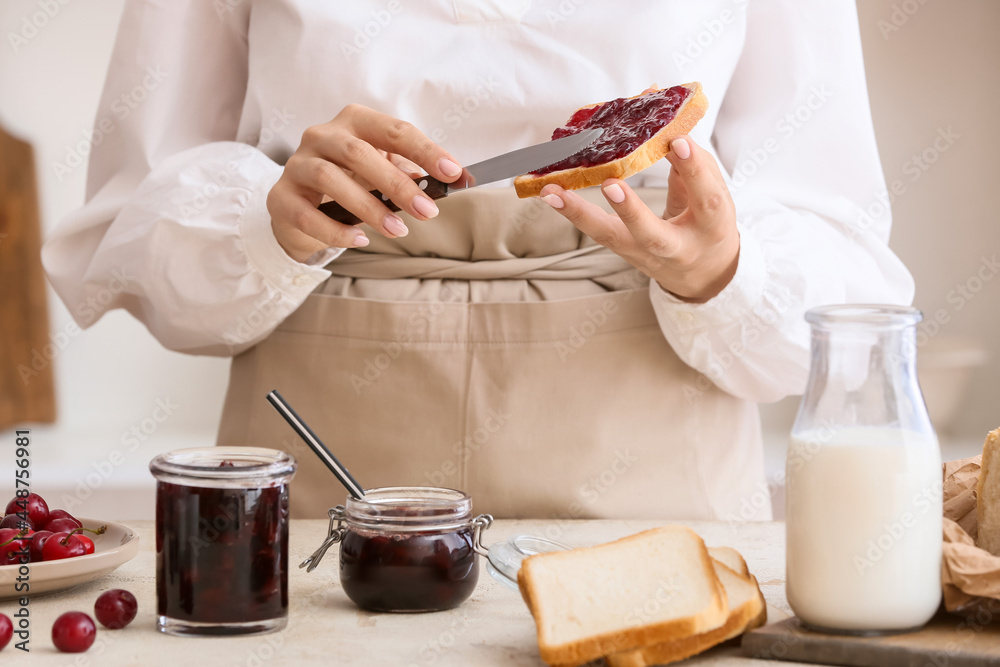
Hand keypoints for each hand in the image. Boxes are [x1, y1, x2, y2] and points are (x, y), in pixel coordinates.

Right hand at [266, 104, 463, 261]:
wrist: (300, 210)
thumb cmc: (349, 184)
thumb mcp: (381, 174)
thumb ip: (411, 173)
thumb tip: (452, 178)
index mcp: (353, 122)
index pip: (393, 130)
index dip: (425, 151)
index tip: (453, 173)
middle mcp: (321, 136)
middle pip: (359, 152)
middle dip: (398, 183)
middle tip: (427, 211)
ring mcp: (297, 164)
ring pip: (330, 178)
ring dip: (369, 207)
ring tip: (398, 230)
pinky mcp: (281, 197)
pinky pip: (307, 214)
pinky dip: (336, 230)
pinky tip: (359, 239)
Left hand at [540, 136, 738, 302]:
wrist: (703, 273)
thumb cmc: (708, 222)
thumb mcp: (713, 194)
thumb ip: (693, 160)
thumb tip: (664, 114)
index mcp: (712, 226)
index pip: (708, 199)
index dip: (695, 170)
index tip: (676, 141)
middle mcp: (678, 248)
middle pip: (653, 235)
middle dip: (631, 210)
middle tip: (611, 184)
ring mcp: (646, 254)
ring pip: (611, 237)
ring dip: (580, 213)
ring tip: (553, 191)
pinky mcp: (623, 251)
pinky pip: (596, 232)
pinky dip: (572, 211)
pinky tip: (551, 193)